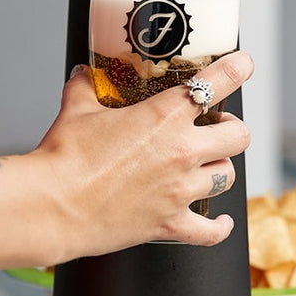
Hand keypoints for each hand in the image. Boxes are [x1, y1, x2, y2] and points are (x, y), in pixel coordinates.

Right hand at [37, 50, 253, 258]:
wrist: (52, 206)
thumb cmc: (64, 157)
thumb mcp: (76, 110)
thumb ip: (86, 87)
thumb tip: (84, 73)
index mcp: (165, 116)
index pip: (217, 83)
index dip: (237, 69)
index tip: (243, 64)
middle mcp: (183, 152)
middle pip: (238, 136)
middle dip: (231, 128)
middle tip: (217, 126)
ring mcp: (180, 191)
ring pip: (227, 177)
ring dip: (219, 169)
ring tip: (207, 166)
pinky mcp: (171, 224)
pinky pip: (211, 231)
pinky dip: (218, 227)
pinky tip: (220, 222)